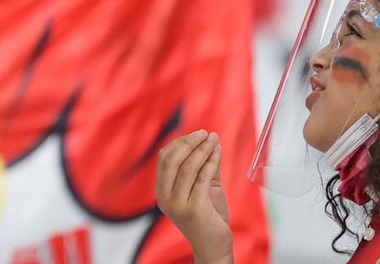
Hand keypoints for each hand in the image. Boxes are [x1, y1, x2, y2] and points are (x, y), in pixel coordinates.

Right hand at [156, 130, 233, 263]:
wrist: (214, 246)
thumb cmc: (209, 218)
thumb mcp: (205, 188)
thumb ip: (206, 167)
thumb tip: (211, 141)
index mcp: (162, 192)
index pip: (164, 159)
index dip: (180, 143)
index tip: (197, 134)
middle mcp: (165, 198)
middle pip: (172, 160)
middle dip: (189, 142)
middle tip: (205, 133)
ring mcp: (178, 204)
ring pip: (187, 167)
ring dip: (202, 149)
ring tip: (213, 139)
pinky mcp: (194, 209)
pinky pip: (202, 178)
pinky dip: (210, 161)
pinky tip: (217, 152)